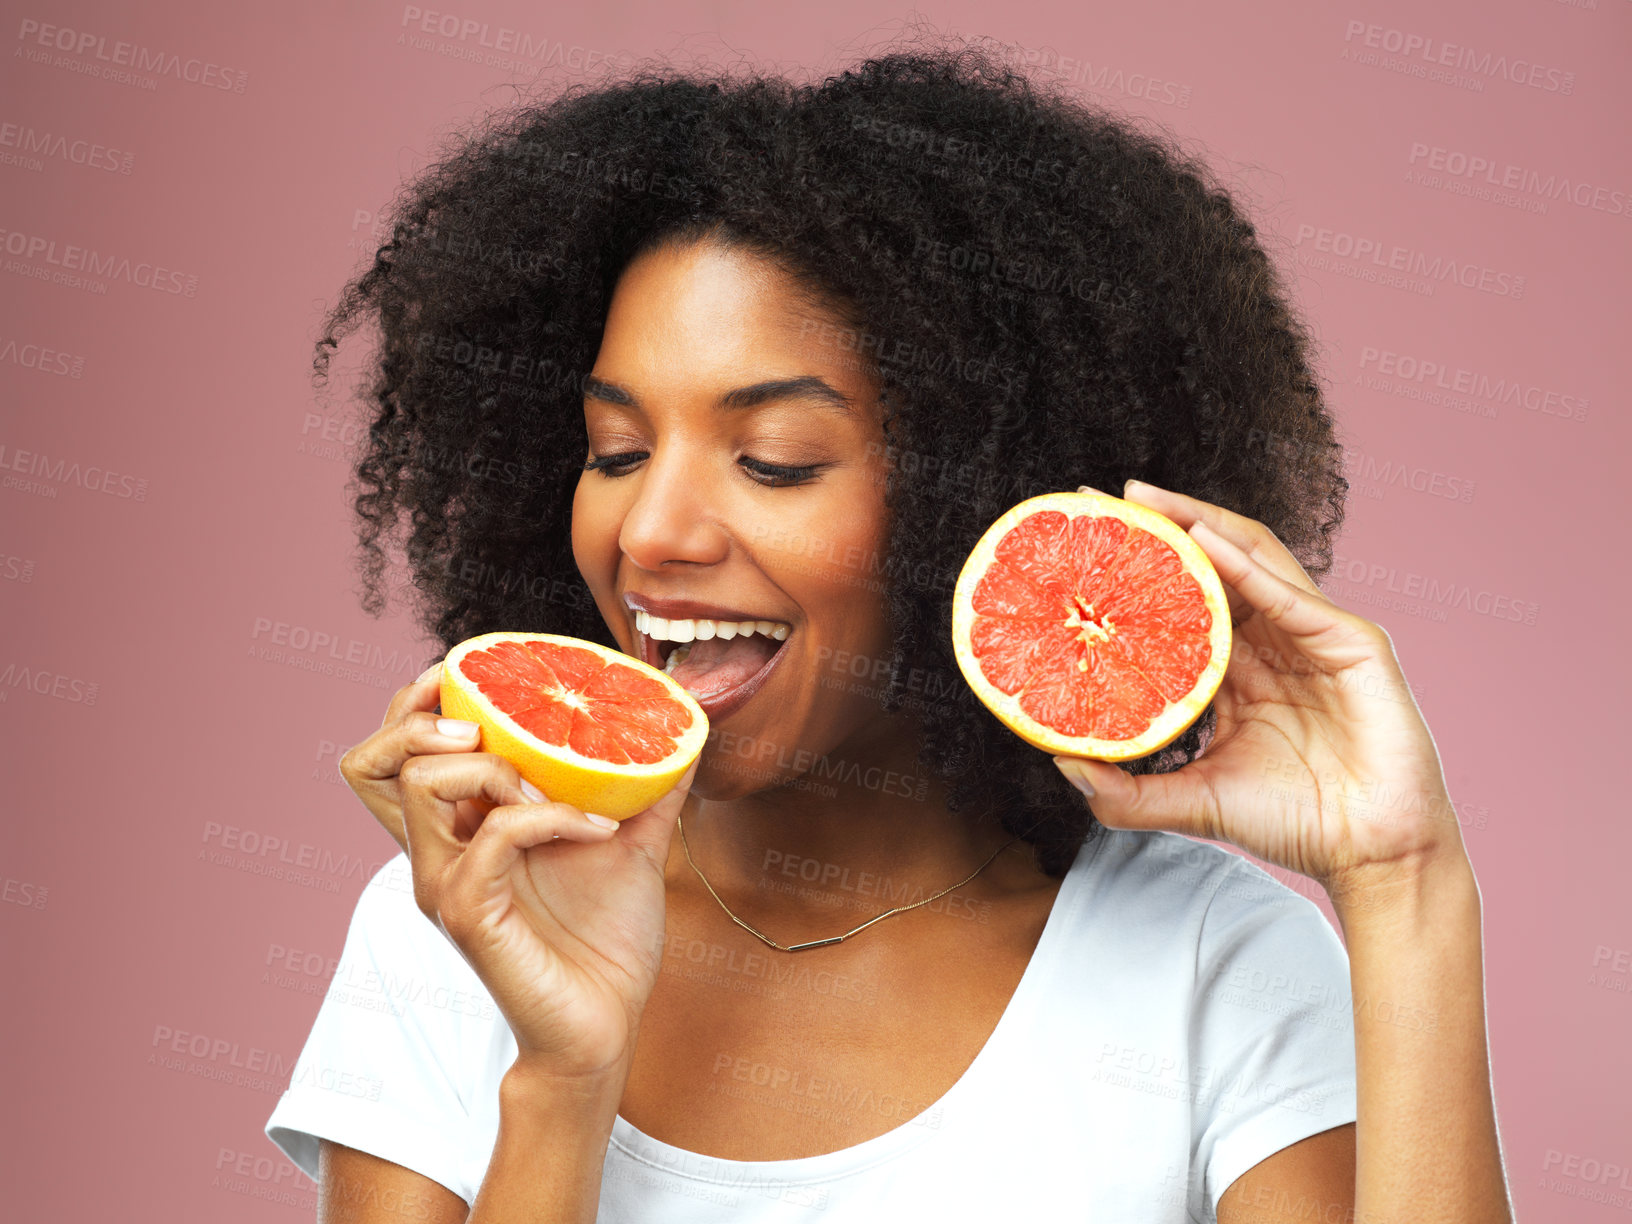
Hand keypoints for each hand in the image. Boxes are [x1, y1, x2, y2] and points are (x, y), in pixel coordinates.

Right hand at [341, 662, 698, 1078]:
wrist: (608, 1024)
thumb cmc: (605, 941)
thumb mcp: (630, 844)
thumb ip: (646, 789)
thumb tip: (685, 731)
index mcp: (459, 831)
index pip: (393, 753)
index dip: (412, 703)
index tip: (466, 674)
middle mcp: (438, 853)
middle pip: (372, 761)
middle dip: (422, 718)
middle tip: (488, 723)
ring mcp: (446, 884)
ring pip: (422, 782)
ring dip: (494, 763)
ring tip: (551, 785)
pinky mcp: (469, 915)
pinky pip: (492, 835)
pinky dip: (549, 815)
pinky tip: (600, 829)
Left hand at [1053, 480, 1466, 899]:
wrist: (1372, 856)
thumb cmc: (1296, 823)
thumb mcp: (1192, 802)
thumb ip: (1126, 793)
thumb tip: (1062, 764)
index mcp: (1240, 668)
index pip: (1183, 599)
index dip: (1140, 568)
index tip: (1082, 545)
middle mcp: (1275, 640)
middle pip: (1214, 563)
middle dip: (1163, 526)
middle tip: (1102, 501)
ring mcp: (1315, 635)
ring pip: (1253, 558)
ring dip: (1199, 523)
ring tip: (1146, 501)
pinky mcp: (1352, 643)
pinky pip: (1291, 595)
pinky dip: (1245, 565)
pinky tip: (1202, 539)